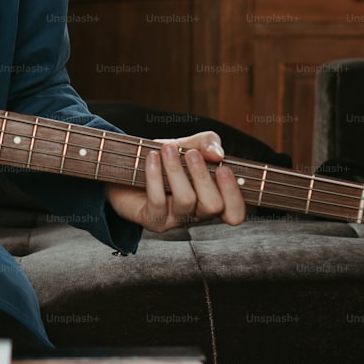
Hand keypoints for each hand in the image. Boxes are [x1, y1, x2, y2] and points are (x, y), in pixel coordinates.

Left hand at [105, 132, 245, 231]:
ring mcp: (174, 219)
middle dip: (203, 176)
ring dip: (177, 171)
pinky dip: (155, 175)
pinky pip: (158, 200)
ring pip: (186, 200)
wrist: (128, 165)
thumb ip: (208, 143)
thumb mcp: (190, 143)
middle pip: (213, 206)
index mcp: (212, 199)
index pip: (235, 214)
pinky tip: (152, 157)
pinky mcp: (152, 220)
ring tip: (167, 150)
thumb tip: (218, 154)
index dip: (234, 195)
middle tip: (191, 154)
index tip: (223, 169)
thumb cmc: (165, 157)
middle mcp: (197, 214)